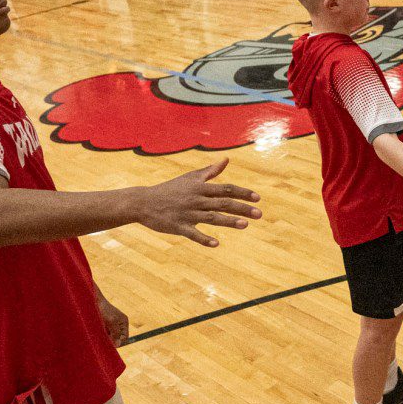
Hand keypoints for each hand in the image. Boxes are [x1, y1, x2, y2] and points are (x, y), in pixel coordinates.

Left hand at [96, 292, 129, 344]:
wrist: (93, 300)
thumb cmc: (104, 309)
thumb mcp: (111, 321)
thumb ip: (116, 333)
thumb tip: (118, 344)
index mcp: (124, 322)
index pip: (124, 337)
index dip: (119, 342)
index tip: (111, 344)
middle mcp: (119, 324)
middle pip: (117, 338)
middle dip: (111, 339)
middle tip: (104, 338)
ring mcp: (111, 324)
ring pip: (110, 336)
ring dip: (105, 337)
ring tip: (100, 332)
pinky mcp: (104, 324)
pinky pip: (104, 333)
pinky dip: (101, 334)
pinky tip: (97, 331)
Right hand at [134, 158, 261, 246]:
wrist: (143, 202)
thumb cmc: (170, 189)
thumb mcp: (190, 178)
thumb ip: (210, 171)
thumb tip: (226, 160)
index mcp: (200, 187)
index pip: (226, 189)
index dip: (242, 193)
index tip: (257, 199)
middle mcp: (196, 199)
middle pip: (222, 203)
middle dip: (242, 208)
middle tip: (259, 214)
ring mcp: (187, 214)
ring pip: (211, 218)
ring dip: (228, 222)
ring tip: (245, 225)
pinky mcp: (178, 227)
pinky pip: (192, 234)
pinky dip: (204, 239)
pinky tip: (216, 243)